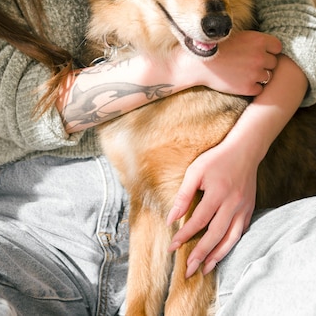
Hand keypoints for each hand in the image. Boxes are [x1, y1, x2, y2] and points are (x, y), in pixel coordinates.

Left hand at [167, 137, 257, 277]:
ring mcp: (243, 208)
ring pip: (231, 239)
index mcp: (218, 193)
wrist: (244, 151)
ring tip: (205, 269)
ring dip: (217, 256)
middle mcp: (232, 204)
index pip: (199, 221)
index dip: (185, 235)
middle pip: (216, 235)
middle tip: (188, 270)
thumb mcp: (196, 170)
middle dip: (201, 254)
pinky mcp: (249, 210)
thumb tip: (172, 218)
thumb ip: (184, 194)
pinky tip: (221, 253)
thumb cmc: (216, 159)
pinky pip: (240, 233)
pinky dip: (230, 245)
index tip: (172, 247)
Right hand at [192, 30, 281, 95]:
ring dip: (258, 75)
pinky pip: (260, 89)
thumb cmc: (216, 47)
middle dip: (264, 63)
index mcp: (259, 40)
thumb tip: (269, 48)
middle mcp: (260, 56)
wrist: (199, 63)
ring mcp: (255, 73)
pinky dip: (252, 86)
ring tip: (243, 72)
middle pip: (274, 63)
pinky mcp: (248, 87)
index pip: (277, 47)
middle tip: (248, 63)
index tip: (260, 52)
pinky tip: (240, 81)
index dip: (270, 50)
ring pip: (268, 76)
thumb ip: (255, 41)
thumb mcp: (238, 36)